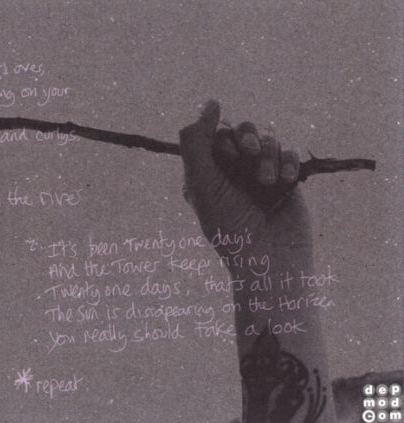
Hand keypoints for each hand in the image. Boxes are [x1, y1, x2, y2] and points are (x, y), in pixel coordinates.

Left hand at [179, 99, 310, 257]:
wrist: (268, 259)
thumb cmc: (229, 225)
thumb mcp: (201, 184)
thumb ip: (196, 142)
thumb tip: (211, 102)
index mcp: (210, 172)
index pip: (215, 133)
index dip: (223, 135)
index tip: (230, 154)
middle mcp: (234, 170)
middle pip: (243, 129)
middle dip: (247, 137)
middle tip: (248, 153)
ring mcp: (261, 174)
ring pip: (267, 139)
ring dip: (267, 155)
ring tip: (267, 182)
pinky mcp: (286, 179)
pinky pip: (289, 153)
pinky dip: (287, 163)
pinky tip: (284, 182)